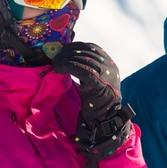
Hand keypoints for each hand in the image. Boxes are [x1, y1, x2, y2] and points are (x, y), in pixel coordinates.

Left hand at [52, 42, 134, 167]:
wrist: (106, 121)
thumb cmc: (96, 103)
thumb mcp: (94, 83)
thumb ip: (87, 70)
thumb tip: (69, 59)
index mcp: (111, 66)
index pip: (93, 48)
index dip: (76, 47)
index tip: (64, 50)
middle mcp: (111, 68)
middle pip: (86, 52)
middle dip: (68, 53)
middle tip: (55, 57)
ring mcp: (106, 75)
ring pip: (82, 59)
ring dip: (65, 59)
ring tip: (55, 64)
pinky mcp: (98, 83)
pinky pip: (80, 69)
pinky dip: (67, 67)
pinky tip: (58, 70)